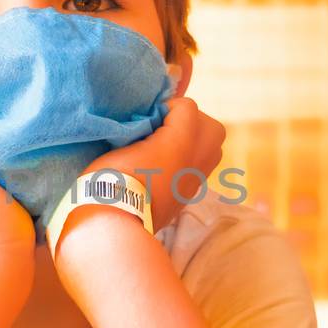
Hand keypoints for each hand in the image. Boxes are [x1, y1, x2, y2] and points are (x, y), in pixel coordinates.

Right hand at [78, 97, 226, 233]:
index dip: (166, 108)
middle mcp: (197, 158)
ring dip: (194, 141)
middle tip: (165, 128)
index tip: (148, 119)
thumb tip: (155, 119)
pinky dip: (189, 161)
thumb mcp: (123, 140)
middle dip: (192, 122)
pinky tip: (166, 165)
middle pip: (212, 127)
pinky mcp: (190, 195)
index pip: (188, 106)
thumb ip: (145, 123)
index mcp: (181, 141)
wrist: (116, 220)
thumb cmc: (114, 176)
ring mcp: (196, 179)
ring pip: (212, 148)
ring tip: (168, 146)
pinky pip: (201, 167)